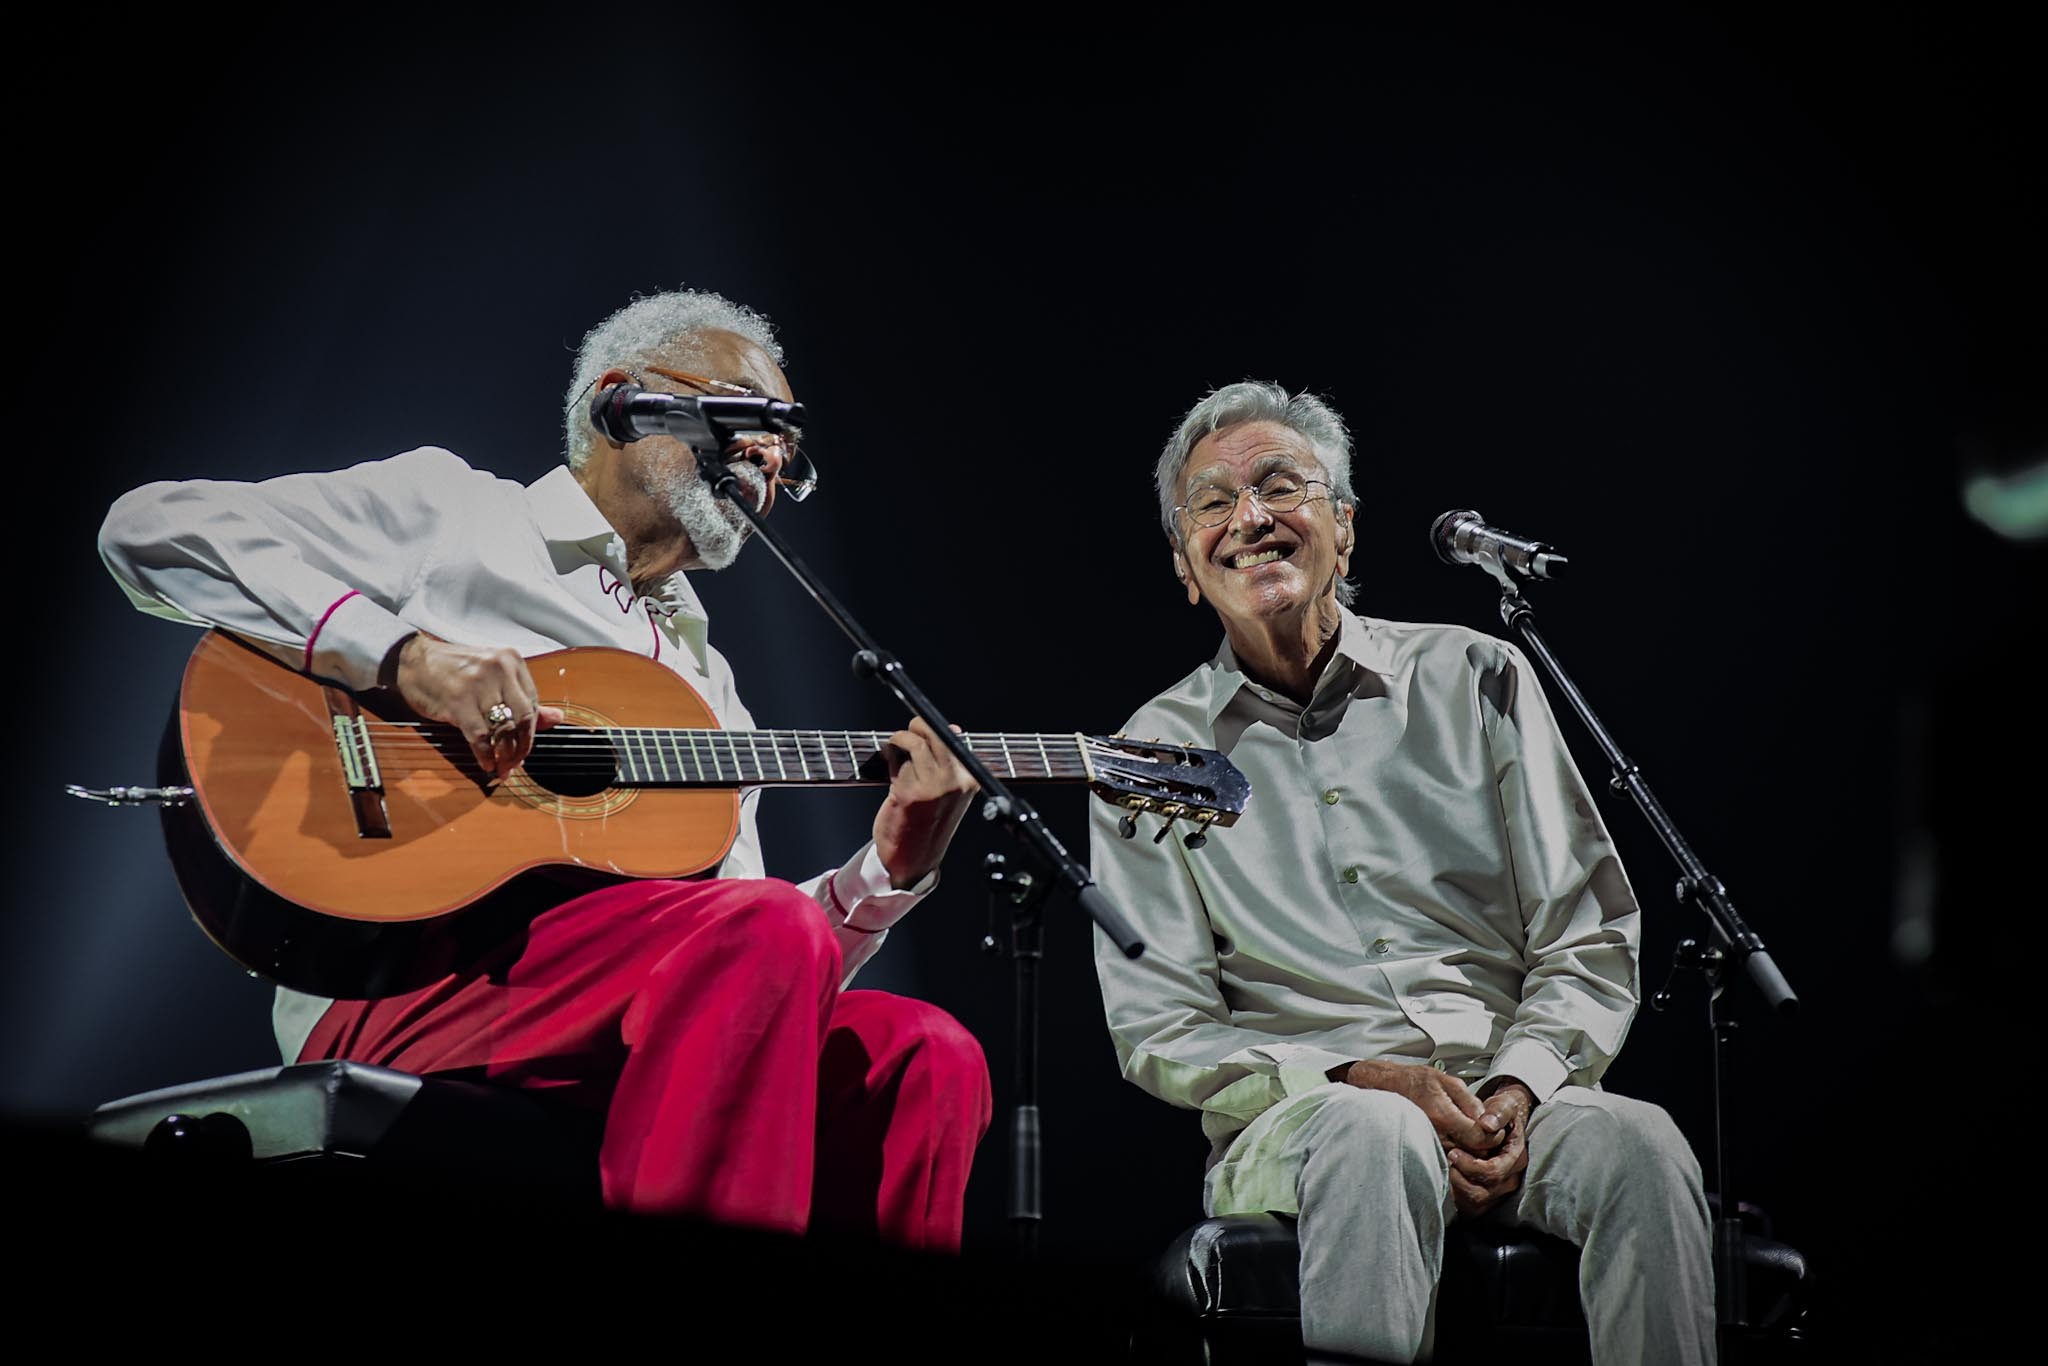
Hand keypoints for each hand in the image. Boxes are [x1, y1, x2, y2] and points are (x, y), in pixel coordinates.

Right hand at [387, 634, 563, 779]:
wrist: (412, 660)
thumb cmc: (454, 670)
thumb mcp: (492, 677)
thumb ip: (523, 698)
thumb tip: (558, 718)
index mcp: (511, 661)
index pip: (533, 703)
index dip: (531, 731)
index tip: (524, 748)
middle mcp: (499, 669)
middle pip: (524, 718)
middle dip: (523, 747)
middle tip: (516, 764)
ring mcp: (478, 685)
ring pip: (503, 729)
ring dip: (505, 755)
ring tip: (502, 768)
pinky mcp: (458, 701)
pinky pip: (480, 736)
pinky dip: (485, 755)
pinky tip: (486, 764)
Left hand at [871, 718, 978, 889]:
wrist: (913, 859)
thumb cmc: (929, 823)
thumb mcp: (950, 792)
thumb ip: (950, 762)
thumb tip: (954, 729)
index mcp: (969, 779)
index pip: (953, 738)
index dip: (932, 727)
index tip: (921, 726)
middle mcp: (954, 781)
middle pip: (935, 733)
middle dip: (915, 727)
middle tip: (905, 735)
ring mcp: (932, 787)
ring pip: (915, 744)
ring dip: (899, 741)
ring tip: (894, 751)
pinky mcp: (909, 792)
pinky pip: (898, 762)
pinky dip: (890, 758)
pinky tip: (889, 767)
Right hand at [1338, 1059, 1498, 1153]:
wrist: (1387, 1088)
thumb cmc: (1416, 1081)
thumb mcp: (1448, 1081)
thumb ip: (1470, 1101)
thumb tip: (1487, 1120)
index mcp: (1444, 1115)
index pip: (1479, 1138)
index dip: (1492, 1135)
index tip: (1493, 1128)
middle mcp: (1436, 1135)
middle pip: (1474, 1152)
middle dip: (1485, 1144)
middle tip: (1487, 1131)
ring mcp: (1430, 1144)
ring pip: (1463, 1157)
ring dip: (1472, 1148)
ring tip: (1470, 1131)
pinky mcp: (1426, 1149)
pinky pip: (1451, 1158)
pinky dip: (1459, 1150)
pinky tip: (1458, 1137)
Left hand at [1447, 1081, 1535, 1216]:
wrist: (1499, 1121)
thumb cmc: (1500, 1113)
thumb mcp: (1504, 1105)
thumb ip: (1498, 1112)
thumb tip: (1487, 1124)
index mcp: (1517, 1158)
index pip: (1494, 1173)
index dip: (1471, 1166)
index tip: (1453, 1152)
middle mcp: (1511, 1177)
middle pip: (1484, 1193)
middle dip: (1461, 1178)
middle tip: (1447, 1159)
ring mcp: (1501, 1188)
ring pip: (1477, 1202)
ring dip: (1457, 1187)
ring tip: (1448, 1168)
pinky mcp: (1488, 1194)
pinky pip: (1471, 1206)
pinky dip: (1458, 1195)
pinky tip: (1449, 1178)